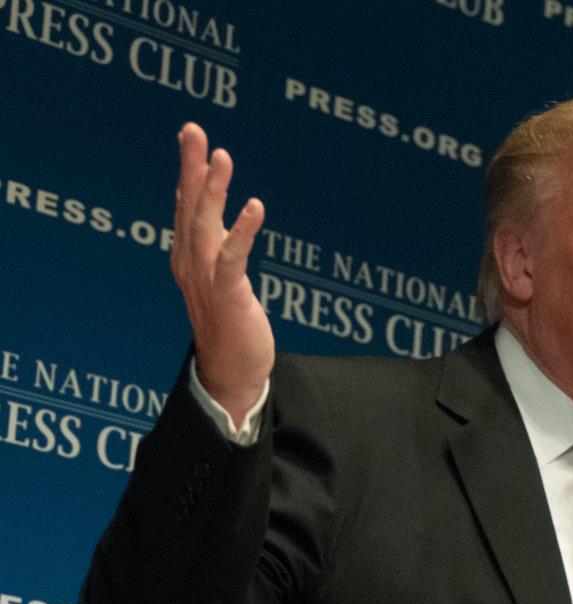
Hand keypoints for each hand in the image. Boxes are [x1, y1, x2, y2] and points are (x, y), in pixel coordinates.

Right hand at [171, 123, 272, 427]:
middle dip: (192, 167)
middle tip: (193, 130)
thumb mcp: (219, 280)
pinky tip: (255, 207)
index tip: (191, 135)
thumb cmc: (229, 327)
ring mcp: (207, 280)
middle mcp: (191, 264)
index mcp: (188, 258)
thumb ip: (218, 250)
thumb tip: (220, 224)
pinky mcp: (228, 296)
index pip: (186, 206)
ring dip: (213, 191)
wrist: (232, 374)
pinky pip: (233, 259)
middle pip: (189, 208)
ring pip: (205, 227)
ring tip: (221, 158)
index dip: (189, 171)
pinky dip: (243, 232)